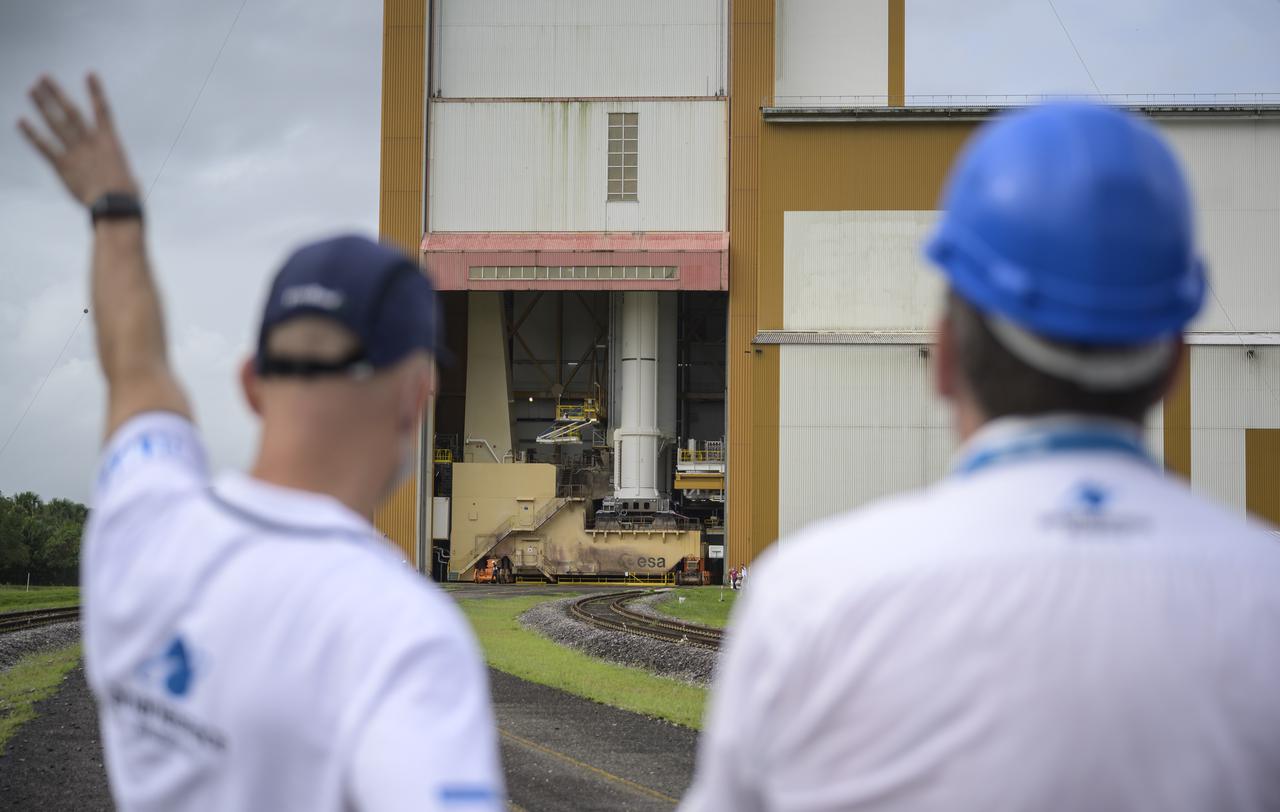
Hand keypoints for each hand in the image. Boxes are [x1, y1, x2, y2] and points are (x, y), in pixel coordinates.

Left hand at [18, 74, 139, 205]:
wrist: (115, 204)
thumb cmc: (126, 194)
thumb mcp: (127, 175)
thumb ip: (117, 168)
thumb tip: (126, 176)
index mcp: (110, 141)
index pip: (102, 110)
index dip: (96, 91)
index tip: (89, 74)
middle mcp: (91, 141)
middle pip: (71, 112)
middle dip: (57, 93)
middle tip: (44, 77)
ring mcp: (76, 152)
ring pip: (56, 124)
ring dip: (42, 105)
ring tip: (32, 90)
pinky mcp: (63, 165)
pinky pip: (44, 146)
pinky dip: (32, 134)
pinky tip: (21, 121)